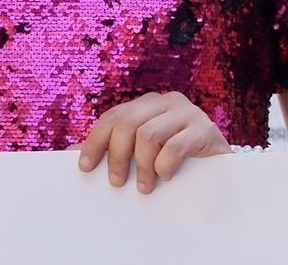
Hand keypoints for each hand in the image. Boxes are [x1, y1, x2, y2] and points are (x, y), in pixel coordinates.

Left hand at [77, 91, 228, 193]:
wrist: (220, 169)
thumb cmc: (175, 161)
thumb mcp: (142, 152)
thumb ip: (113, 148)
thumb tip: (68, 152)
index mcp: (149, 104)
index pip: (114, 116)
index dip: (95, 142)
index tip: (85, 168)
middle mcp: (168, 102)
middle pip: (127, 123)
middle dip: (117, 156)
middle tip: (117, 182)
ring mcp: (189, 113)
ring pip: (148, 134)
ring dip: (142, 166)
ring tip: (144, 186)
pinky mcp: (206, 129)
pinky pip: (175, 146)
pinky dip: (165, 166)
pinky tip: (166, 176)